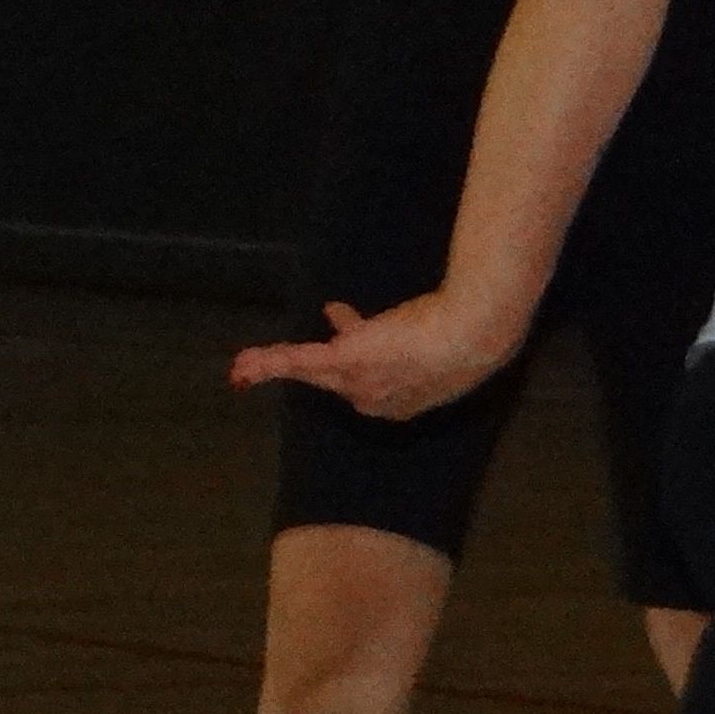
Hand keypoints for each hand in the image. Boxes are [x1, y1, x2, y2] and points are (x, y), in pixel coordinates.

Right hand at [229, 286, 524, 422]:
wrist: (475, 330)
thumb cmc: (471, 327)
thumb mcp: (440, 329)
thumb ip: (413, 326)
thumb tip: (375, 312)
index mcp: (403, 400)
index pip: (368, 378)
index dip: (358, 351)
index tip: (350, 321)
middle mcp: (376, 400)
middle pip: (339, 379)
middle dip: (322, 361)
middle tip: (293, 346)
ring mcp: (358, 382)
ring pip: (310, 373)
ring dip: (273, 368)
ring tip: (242, 369)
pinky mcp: (342, 360)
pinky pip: (295, 363)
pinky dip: (264, 365)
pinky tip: (239, 368)